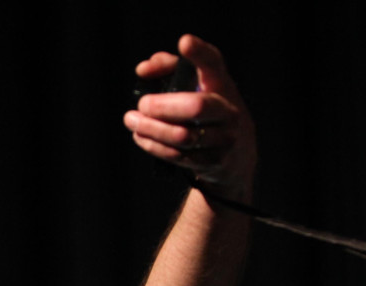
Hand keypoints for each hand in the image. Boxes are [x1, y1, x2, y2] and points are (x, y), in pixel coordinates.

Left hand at [124, 34, 256, 200]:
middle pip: (196, 107)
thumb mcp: (198, 89)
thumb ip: (170, 69)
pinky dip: (153, 145)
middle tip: (142, 104)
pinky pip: (177, 155)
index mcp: (222, 86)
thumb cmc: (207, 115)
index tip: (184, 43)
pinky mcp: (213, 162)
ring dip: (151, 128)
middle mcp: (229, 111)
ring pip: (183, 135)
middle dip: (162, 106)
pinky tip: (140, 137)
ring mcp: (224, 139)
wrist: (235, 158)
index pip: (214, 64)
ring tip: (131, 120)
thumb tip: (144, 69)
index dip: (200, 53)